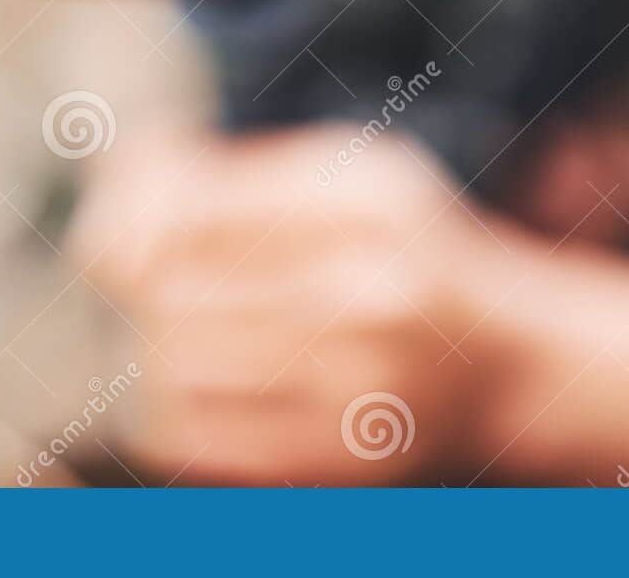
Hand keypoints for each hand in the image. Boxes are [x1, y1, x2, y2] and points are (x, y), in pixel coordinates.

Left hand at [68, 122, 628, 485]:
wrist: (508, 359)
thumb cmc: (406, 248)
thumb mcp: (348, 178)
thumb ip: (239, 172)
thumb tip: (120, 168)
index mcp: (367, 203)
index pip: (188, 213)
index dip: (128, 217)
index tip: (123, 224)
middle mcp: (371, 293)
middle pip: (171, 290)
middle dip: (137, 282)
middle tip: (141, 277)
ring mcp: (361, 386)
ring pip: (175, 364)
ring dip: (155, 343)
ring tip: (181, 326)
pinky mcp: (344, 460)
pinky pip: (196, 437)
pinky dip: (171, 406)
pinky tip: (200, 380)